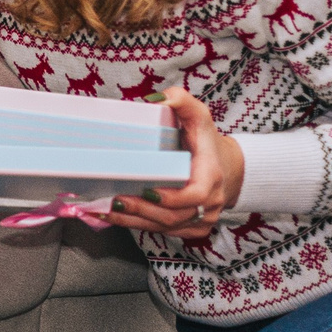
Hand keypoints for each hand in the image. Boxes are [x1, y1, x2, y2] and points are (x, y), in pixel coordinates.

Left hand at [109, 87, 244, 240]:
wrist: (227, 167)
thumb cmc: (207, 141)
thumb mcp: (199, 115)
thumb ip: (180, 101)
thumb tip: (154, 98)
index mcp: (212, 176)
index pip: (194, 195)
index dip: (170, 198)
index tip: (146, 190)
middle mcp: (209, 203)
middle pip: (173, 216)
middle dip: (142, 211)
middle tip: (114, 201)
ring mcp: (201, 219)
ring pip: (165, 228)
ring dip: (133, 221)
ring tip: (104, 211)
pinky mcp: (192, 228)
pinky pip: (164, 232)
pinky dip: (138, 225)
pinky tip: (114, 218)